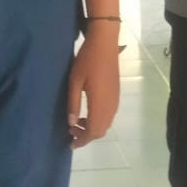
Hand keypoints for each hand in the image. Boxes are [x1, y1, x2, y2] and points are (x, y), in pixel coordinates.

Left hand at [66, 22, 120, 147]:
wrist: (104, 43)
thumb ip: (73, 103)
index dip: (82, 140)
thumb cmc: (87, 60)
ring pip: (106, 123)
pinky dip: (99, 120)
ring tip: (77, 122)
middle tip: (71, 131)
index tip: (70, 143)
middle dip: (86, 136)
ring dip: (93, 127)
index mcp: (99, 104)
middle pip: (101, 131)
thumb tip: (71, 123)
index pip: (92, 131)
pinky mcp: (116, 93)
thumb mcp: (74, 81)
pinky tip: (88, 112)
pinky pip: (109, 115)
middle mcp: (110, 105)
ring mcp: (115, 99)